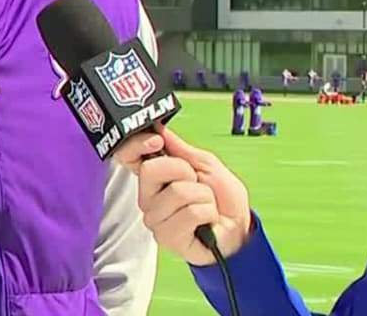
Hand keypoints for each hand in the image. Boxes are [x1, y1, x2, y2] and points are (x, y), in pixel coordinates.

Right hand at [114, 128, 252, 265]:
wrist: (238, 228)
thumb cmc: (223, 199)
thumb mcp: (206, 164)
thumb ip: (180, 149)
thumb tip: (159, 129)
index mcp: (155, 178)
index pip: (128, 156)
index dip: (135, 144)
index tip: (156, 141)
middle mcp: (149, 198)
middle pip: (151, 170)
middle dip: (185, 171)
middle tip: (197, 183)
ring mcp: (155, 219)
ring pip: (177, 192)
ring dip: (204, 196)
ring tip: (206, 205)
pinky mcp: (166, 238)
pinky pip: (190, 213)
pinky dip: (208, 212)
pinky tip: (206, 220)